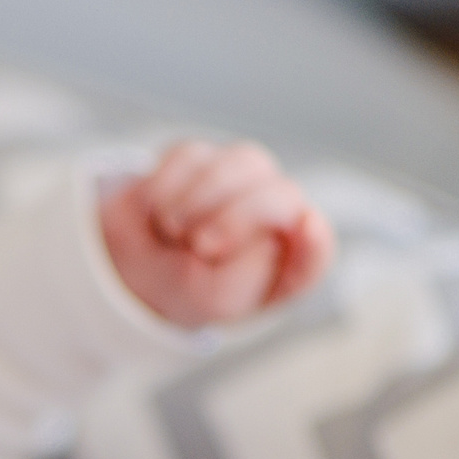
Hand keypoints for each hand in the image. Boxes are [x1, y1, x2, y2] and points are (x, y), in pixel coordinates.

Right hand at [98, 139, 333, 327]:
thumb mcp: (213, 302)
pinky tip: (159, 211)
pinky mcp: (204, 157)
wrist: (140, 269)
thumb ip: (243, 278)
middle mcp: (277, 212)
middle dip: (240, 217)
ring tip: (172, 230)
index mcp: (290, 259)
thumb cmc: (190, 289)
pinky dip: (168, 186)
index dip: (315, 239)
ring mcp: (244, 179)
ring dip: (199, 198)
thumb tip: (262, 237)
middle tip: (200, 246)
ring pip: (241, 164)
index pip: (318, 250)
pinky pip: (191, 156)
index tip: (306, 225)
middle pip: (281, 195)